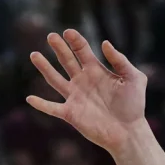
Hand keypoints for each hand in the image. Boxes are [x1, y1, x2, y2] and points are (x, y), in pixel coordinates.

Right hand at [27, 30, 147, 152]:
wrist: (129, 132)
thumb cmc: (134, 105)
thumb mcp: (134, 78)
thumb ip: (120, 61)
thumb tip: (105, 43)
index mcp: (96, 70)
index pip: (82, 50)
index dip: (75, 40)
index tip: (68, 32)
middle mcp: (83, 81)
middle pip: (66, 60)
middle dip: (59, 47)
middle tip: (51, 36)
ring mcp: (75, 97)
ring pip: (55, 79)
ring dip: (44, 68)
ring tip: (34, 54)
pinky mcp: (71, 114)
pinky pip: (52, 108)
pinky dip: (41, 104)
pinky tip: (29, 98)